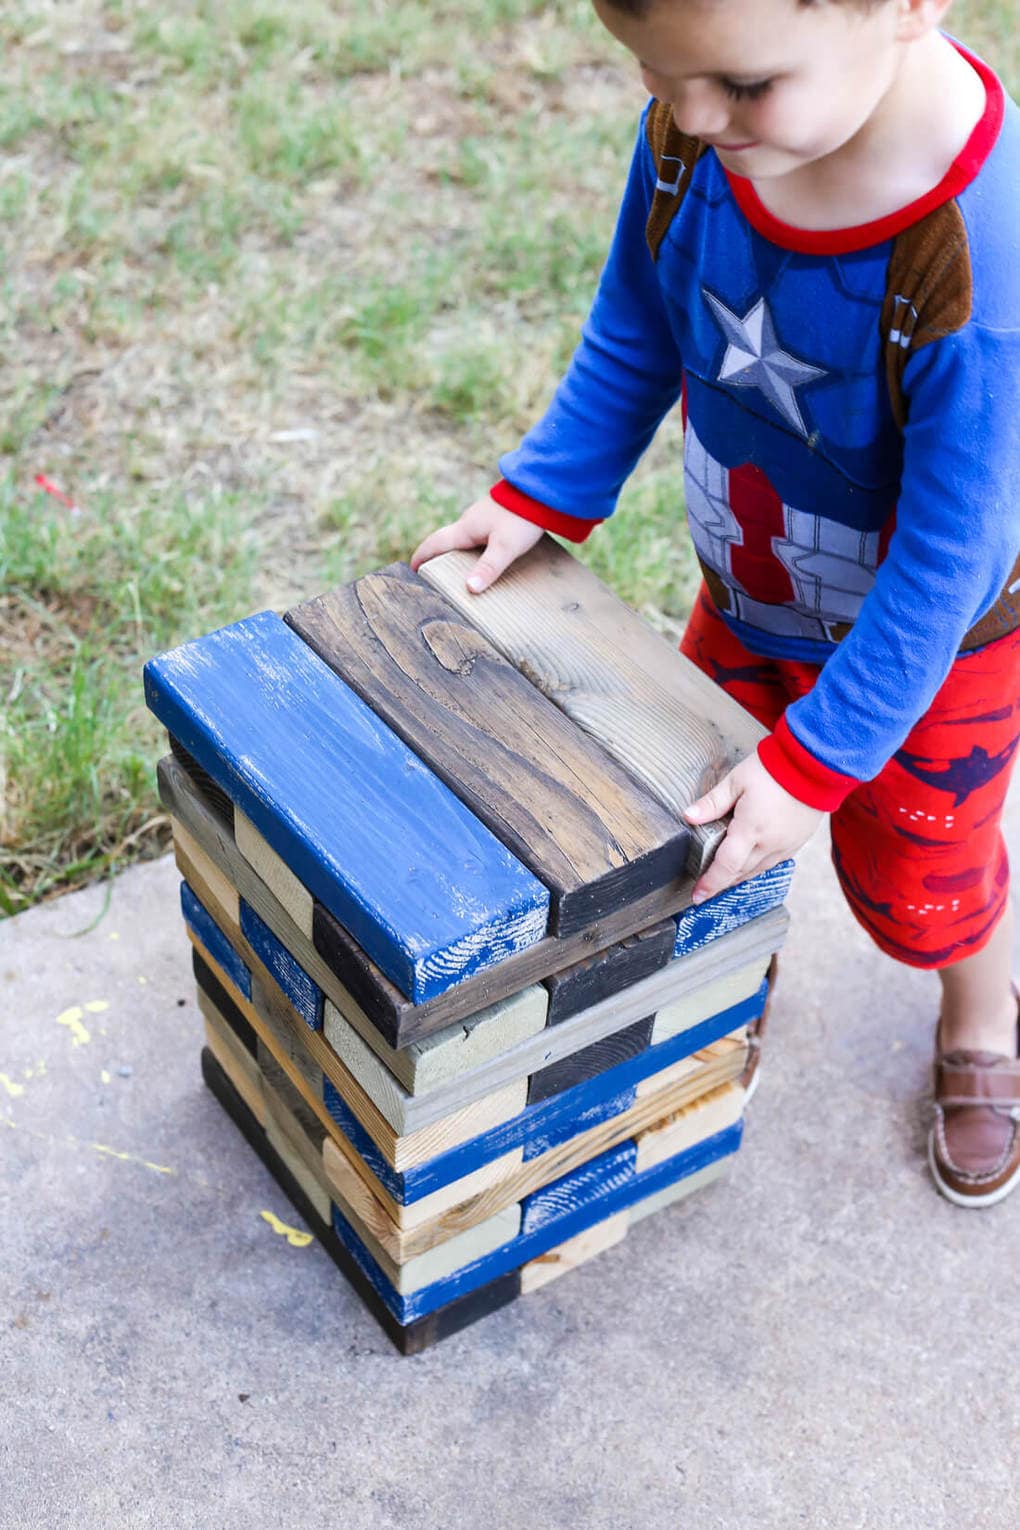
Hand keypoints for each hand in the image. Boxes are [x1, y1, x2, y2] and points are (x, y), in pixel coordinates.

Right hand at [410, 497, 543, 592]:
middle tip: (433, 575)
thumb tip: (469, 589)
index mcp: (465, 529)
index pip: (434, 544)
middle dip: (437, 557)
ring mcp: (483, 517)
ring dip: (456, 552)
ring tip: (458, 571)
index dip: (421, 557)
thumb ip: (488, 568)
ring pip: (463, 538)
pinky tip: (484, 555)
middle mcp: (470, 522)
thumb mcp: (505, 547)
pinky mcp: (496, 516)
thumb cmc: (521, 517)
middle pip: (447, 541)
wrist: (540, 489)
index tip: (412, 570)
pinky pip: (478, 534)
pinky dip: (473, 547)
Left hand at [684, 752, 822, 902]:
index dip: (710, 884)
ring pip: (758, 870)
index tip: (697, 897)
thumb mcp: (737, 780)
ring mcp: (786, 845)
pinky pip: (774, 862)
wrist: (815, 764)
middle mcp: (769, 844)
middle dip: (722, 882)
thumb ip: (713, 802)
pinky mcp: (798, 842)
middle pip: (740, 872)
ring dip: (740, 876)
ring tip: (725, 877)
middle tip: (706, 887)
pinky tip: (750, 861)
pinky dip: (758, 866)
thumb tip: (689, 816)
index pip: (725, 867)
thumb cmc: (774, 769)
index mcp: (750, 830)